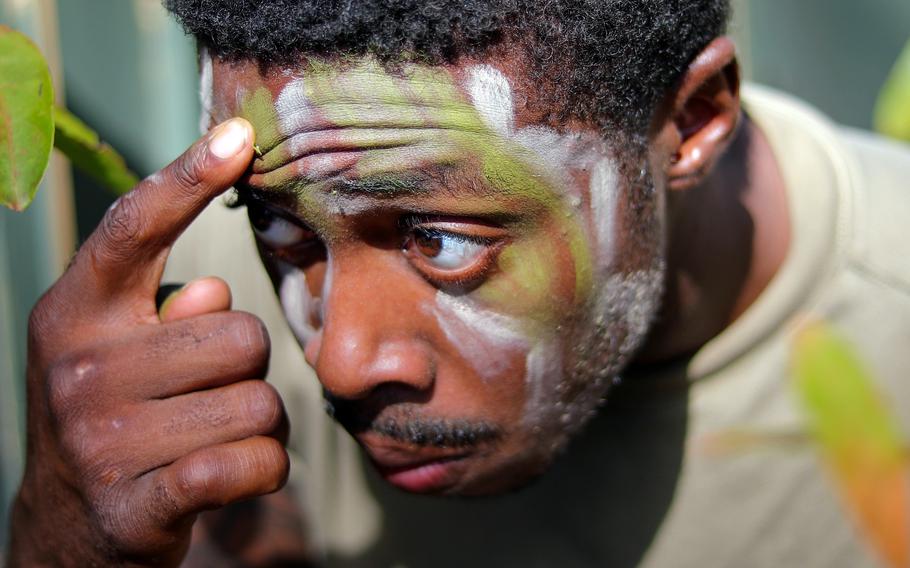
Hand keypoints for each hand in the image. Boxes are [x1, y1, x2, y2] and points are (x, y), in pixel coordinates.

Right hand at [8, 119, 289, 566]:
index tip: (237, 136)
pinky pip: (251, 462)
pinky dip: (262, 470)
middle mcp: (79, 367)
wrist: (71, 531)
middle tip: (208, 396)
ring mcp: (102, 439)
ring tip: (213, 437)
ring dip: (259, 425)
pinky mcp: (137, 503)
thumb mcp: (118, 354)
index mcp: (75, 313)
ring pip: (259, 403)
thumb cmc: (117, 420)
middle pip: (241, 335)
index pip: (132, 229)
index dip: (187, 178)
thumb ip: (164, 310)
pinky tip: (232, 477)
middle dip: (245, 370)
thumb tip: (213, 293)